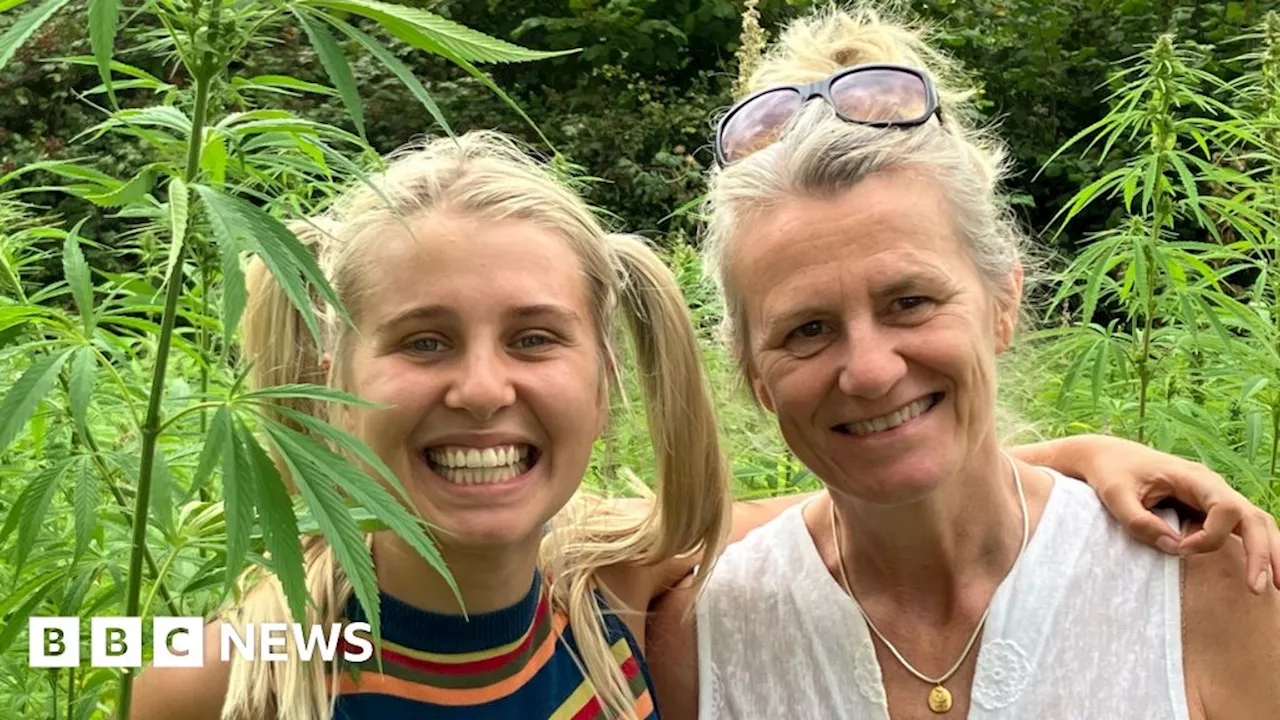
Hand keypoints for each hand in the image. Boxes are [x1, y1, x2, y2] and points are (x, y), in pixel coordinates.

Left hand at [1081, 435, 1279, 593]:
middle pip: (1253, 517)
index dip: (1210, 535)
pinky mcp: (1209, 508)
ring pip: (1256, 522)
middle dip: (1261, 552)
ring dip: (1269, 552)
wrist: (1107, 456)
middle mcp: (1212, 486)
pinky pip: (1241, 527)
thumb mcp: (1115, 495)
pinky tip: (1261, 571)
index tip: (1181, 548)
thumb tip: (1175, 548)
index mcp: (1193, 477)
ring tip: (1275, 585)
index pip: (1226, 508)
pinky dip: (1256, 547)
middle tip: (1258, 588)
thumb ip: (1140, 522)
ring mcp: (1214, 496)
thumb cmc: (1110, 473)